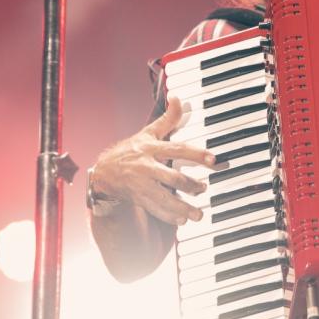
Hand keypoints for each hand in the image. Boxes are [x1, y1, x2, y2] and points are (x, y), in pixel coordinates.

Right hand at [90, 97, 221, 225]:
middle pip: (172, 178)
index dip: (196, 154)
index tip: (213, 160)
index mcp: (151, 148)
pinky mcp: (138, 199)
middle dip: (190, 185)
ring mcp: (141, 185)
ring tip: (198, 214)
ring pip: (164, 198)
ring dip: (182, 208)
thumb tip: (177, 98)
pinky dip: (169, 216)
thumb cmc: (131, 150)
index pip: (177, 149)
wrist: (104, 172)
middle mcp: (147, 167)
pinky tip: (182, 220)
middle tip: (204, 188)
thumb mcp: (147, 132)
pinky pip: (155, 209)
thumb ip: (167, 119)